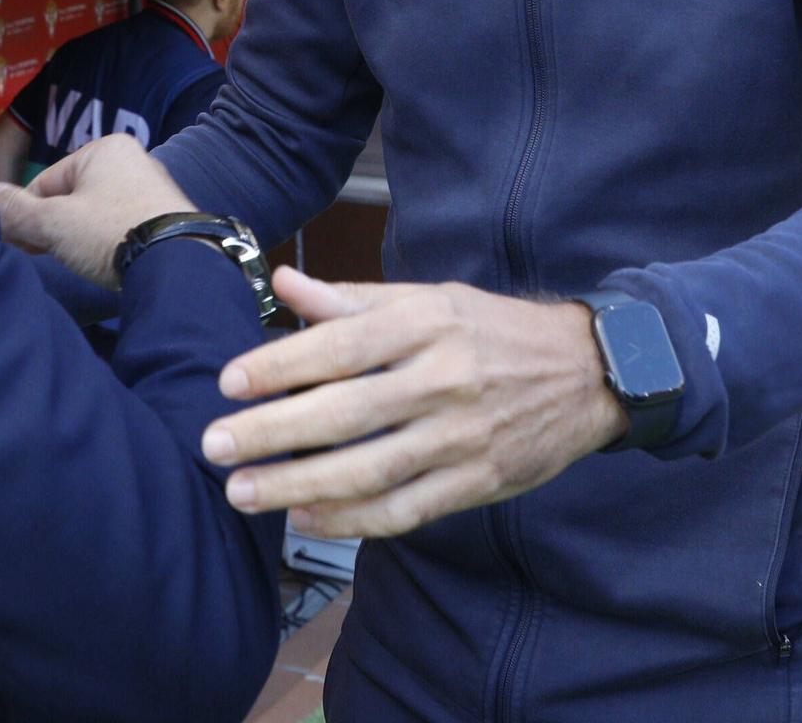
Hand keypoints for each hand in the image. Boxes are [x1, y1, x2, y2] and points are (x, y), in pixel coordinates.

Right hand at [0, 134, 194, 287]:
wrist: (178, 264)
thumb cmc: (110, 232)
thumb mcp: (55, 223)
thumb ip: (17, 211)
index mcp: (105, 148)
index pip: (46, 181)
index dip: (27, 215)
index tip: (20, 245)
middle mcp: (133, 159)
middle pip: (73, 196)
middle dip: (55, 226)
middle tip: (46, 256)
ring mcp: (153, 188)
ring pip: (97, 212)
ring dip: (80, 235)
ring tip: (77, 261)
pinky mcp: (167, 216)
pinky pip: (122, 224)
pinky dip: (108, 241)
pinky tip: (105, 261)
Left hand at [200, 268, 625, 538]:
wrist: (586, 372)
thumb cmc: (490, 329)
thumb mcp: (427, 297)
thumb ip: (352, 299)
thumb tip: (282, 283)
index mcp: (426, 323)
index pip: (341, 347)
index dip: (280, 365)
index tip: (228, 382)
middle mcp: (442, 379)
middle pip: (345, 413)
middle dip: (272, 433)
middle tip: (215, 445)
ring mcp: (462, 436)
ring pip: (369, 470)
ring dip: (299, 486)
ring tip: (243, 491)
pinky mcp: (477, 482)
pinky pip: (405, 510)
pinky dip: (351, 519)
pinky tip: (305, 517)